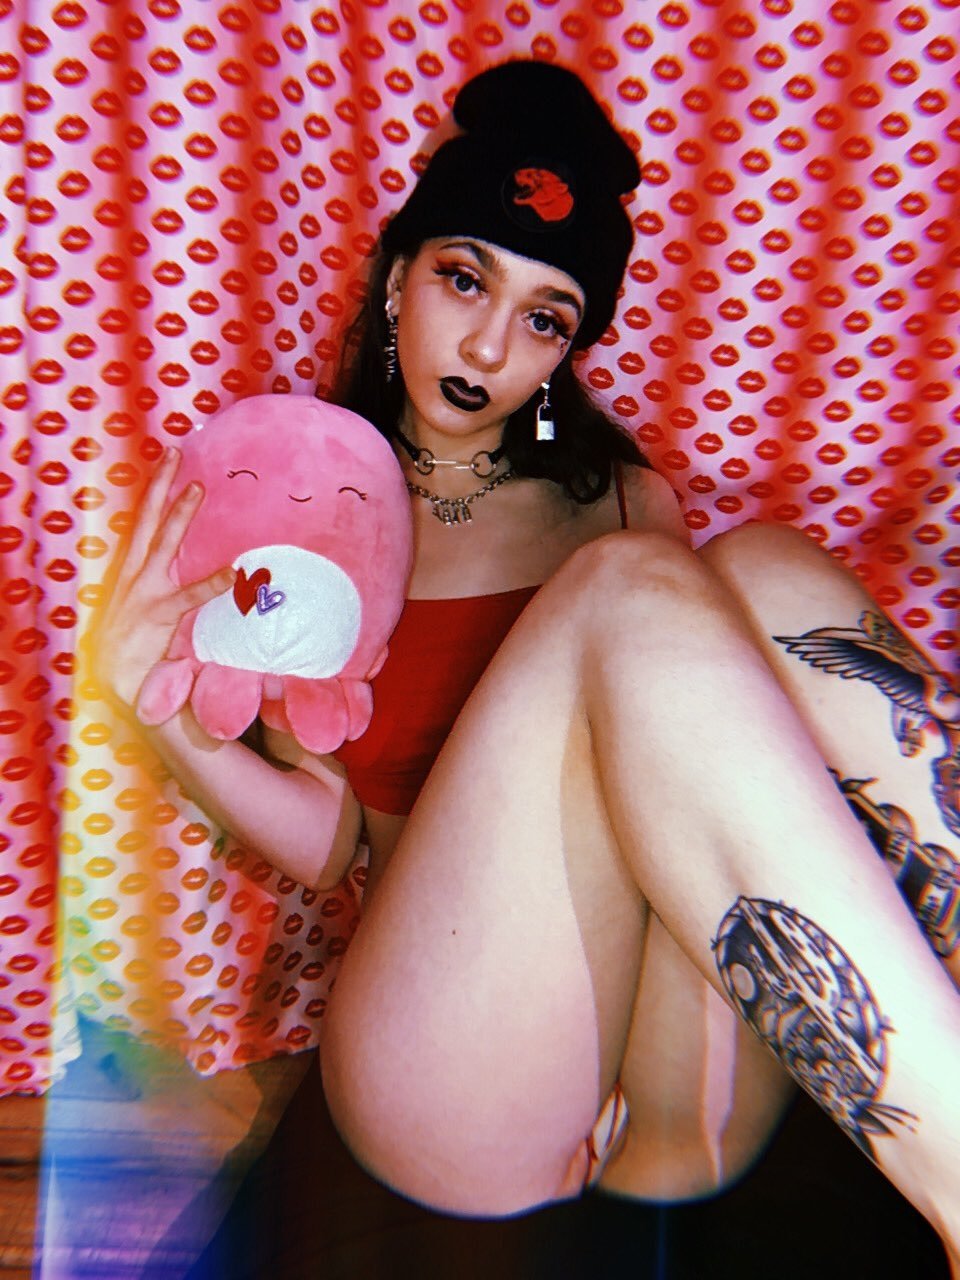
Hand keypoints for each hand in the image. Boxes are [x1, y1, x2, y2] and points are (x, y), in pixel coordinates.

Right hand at [87, 447, 234, 709]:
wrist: (115, 679)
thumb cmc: (135, 643)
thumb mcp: (146, 607)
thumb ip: (167, 583)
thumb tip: (190, 566)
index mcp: (132, 570)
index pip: (143, 521)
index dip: (154, 491)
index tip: (166, 461)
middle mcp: (135, 573)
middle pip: (147, 518)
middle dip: (160, 484)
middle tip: (175, 452)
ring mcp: (144, 591)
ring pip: (163, 543)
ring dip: (180, 514)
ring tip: (199, 488)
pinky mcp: (158, 614)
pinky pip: (190, 595)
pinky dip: (213, 583)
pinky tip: (237, 572)